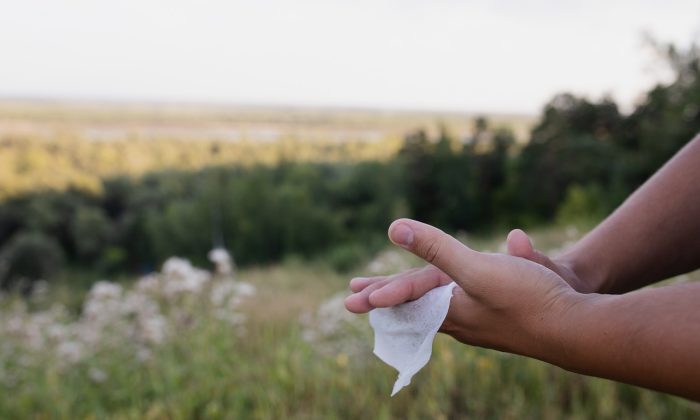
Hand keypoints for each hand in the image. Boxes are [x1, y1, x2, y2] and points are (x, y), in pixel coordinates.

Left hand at [345, 219, 584, 358]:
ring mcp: (484, 323)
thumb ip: (436, 248)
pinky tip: (456, 303)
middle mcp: (462, 322)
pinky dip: (448, 302)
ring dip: (418, 300)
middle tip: (367, 299)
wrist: (579, 327)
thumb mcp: (476, 269)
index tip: (354, 296)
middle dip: (392, 300)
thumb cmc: (528, 298)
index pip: (406, 300)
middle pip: (418, 309)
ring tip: (407, 300)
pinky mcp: (504, 318)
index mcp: (450, 311)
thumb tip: (394, 229)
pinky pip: (464, 311)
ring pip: (440, 311)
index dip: (381, 293)